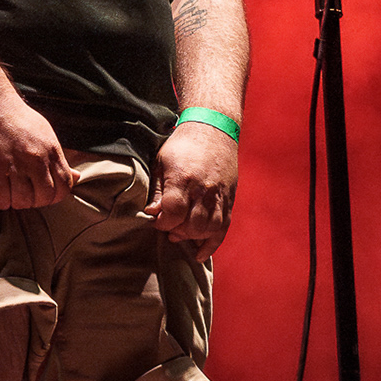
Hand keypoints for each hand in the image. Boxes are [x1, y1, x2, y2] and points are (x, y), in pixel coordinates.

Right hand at [0, 90, 74, 209]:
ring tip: (9, 192)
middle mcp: (36, 158)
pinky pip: (1, 199)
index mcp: (51, 150)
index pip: (65, 186)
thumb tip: (77, 176)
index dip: (55, 196)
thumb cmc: (15, 118)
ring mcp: (15, 163)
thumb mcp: (44, 133)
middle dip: (35, 201)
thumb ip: (58, 158)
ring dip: (16, 202)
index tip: (42, 193)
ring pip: (24, 201)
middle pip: (45, 197)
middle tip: (23, 194)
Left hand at [150, 119, 237, 259]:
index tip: (157, 219)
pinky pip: (223, 227)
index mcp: (184, 179)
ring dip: (193, 236)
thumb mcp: (162, 161)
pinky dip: (212, 243)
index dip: (162, 223)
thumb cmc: (183, 144)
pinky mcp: (229, 199)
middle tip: (169, 227)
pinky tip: (200, 252)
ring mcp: (219, 195)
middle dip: (177, 231)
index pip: (173, 213)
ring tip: (182, 233)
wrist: (213, 128)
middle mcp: (204, 189)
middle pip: (192, 225)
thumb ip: (158, 190)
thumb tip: (151, 213)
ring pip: (208, 229)